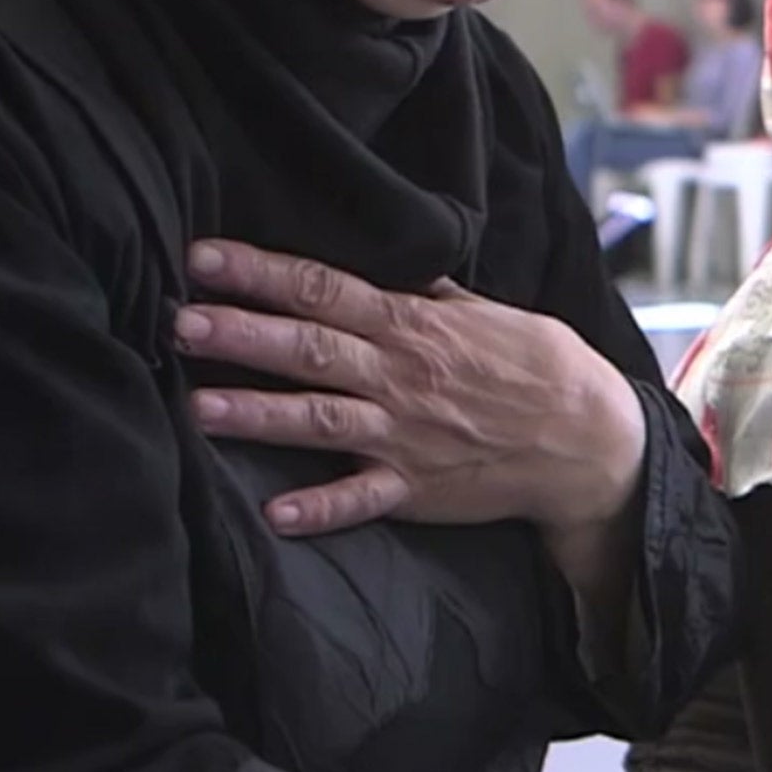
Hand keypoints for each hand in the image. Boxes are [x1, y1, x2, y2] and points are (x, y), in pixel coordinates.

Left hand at [175, 239, 644, 540]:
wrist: (591, 438)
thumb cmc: (543, 368)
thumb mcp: (492, 314)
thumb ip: (434, 295)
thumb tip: (394, 263)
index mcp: (416, 326)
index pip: (327, 289)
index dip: (263, 272)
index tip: (204, 258)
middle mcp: (403, 376)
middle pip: (311, 348)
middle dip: (242, 334)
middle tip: (180, 321)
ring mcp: (407, 434)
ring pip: (321, 419)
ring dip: (259, 414)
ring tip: (197, 406)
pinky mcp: (416, 487)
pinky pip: (362, 498)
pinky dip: (321, 508)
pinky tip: (275, 514)